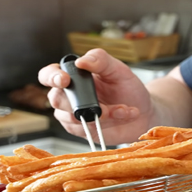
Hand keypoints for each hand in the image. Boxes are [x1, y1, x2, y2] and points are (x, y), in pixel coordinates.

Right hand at [38, 48, 154, 144]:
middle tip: (104, 105)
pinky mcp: (81, 131)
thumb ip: (100, 60)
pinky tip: (122, 115)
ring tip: (123, 109)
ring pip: (72, 118)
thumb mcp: (118, 69)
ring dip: (101, 114)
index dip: (51, 78)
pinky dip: (107, 122)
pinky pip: (86, 129)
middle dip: (81, 103)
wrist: (143, 113)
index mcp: (73, 76)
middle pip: (56, 100)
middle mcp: (68, 96)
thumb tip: (81, 61)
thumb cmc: (128, 89)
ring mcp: (72, 115)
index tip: (65, 80)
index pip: (48, 75)